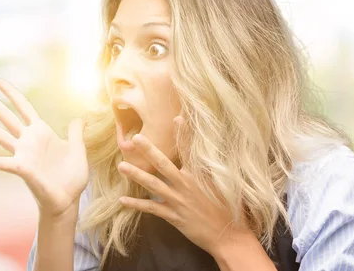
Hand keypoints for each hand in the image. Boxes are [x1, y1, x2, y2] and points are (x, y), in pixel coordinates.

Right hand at [0, 79, 88, 217]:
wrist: (70, 199)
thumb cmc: (72, 177)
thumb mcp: (78, 149)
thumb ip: (75, 133)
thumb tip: (79, 119)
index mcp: (42, 133)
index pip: (24, 107)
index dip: (12, 94)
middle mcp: (29, 140)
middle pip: (6, 116)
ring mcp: (23, 153)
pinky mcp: (22, 168)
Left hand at [116, 120, 246, 255]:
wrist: (229, 236)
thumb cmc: (231, 210)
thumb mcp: (227, 186)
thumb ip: (214, 171)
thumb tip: (210, 158)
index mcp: (201, 175)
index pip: (191, 149)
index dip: (184, 133)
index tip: (177, 118)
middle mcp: (188, 184)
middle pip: (164, 164)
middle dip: (149, 150)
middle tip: (136, 138)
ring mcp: (179, 200)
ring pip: (153, 185)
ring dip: (136, 175)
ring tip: (122, 166)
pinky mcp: (174, 216)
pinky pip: (152, 208)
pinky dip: (137, 205)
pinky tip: (123, 200)